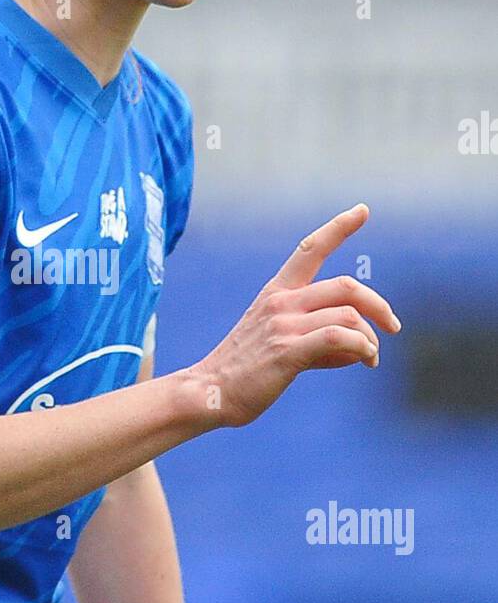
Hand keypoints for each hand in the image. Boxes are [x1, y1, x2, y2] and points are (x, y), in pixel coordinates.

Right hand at [193, 203, 401, 429]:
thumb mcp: (278, 340)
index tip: (362, 210)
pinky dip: (362, 348)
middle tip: (393, 326)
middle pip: (346, 286)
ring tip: (371, 358)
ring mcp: (284, 325)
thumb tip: (358, 348)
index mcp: (276, 292)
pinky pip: (340, 338)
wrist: (210, 392)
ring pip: (348, 316)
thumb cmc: (245, 370)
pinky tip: (365, 361)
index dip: (339, 228)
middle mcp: (281, 301)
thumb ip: (316, 335)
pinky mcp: (288, 351)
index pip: (310, 249)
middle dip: (378, 305)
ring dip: (370, 339)